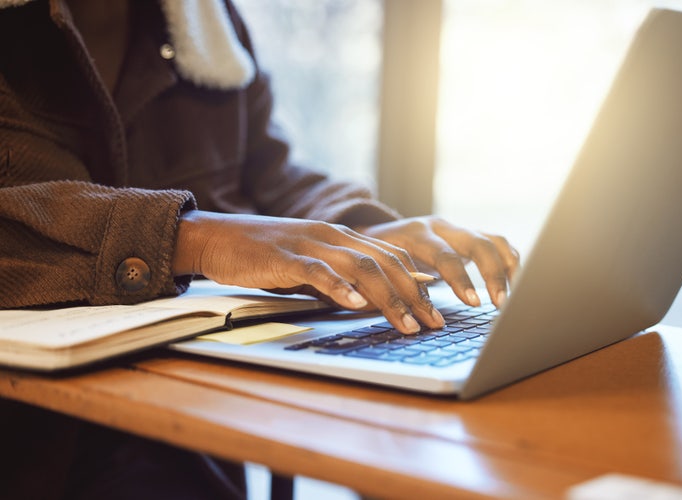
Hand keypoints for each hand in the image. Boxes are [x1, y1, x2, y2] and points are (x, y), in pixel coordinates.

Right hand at [172, 210, 444, 333]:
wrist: (220, 237)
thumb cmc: (267, 255)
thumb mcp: (311, 263)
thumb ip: (340, 274)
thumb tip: (371, 299)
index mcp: (342, 237)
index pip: (392, 257)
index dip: (418, 283)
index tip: (435, 310)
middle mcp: (333, 236)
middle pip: (385, 262)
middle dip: (414, 294)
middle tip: (434, 323)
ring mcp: (310, 244)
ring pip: (360, 267)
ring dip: (389, 297)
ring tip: (407, 323)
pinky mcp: (286, 257)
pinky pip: (318, 271)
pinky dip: (340, 287)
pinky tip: (356, 305)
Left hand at [357, 216, 519, 307]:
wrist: (375, 234)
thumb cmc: (376, 259)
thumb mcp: (380, 271)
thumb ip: (397, 288)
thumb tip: (411, 317)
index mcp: (416, 233)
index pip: (445, 255)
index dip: (461, 280)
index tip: (474, 303)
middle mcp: (441, 226)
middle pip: (478, 243)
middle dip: (493, 275)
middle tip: (501, 304)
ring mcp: (458, 228)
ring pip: (494, 241)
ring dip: (508, 269)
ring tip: (515, 297)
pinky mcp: (470, 235)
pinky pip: (498, 245)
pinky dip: (510, 263)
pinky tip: (516, 285)